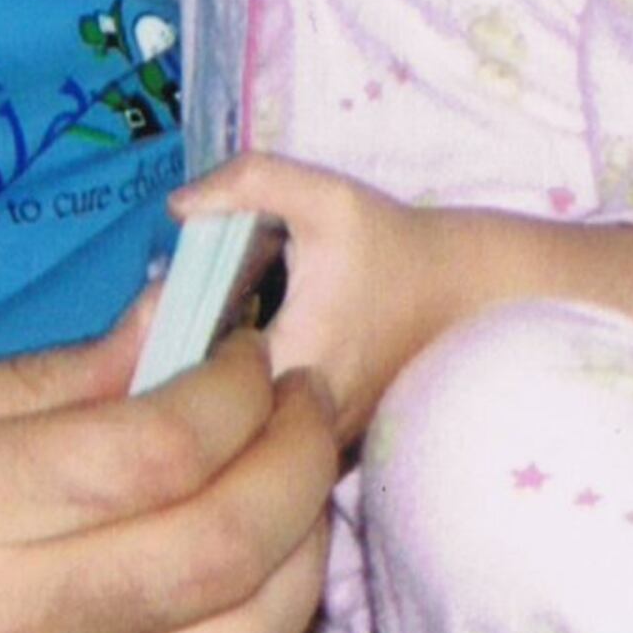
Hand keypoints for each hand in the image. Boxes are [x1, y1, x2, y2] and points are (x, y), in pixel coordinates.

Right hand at [0, 303, 336, 632]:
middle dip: (300, 458)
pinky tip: (240, 596)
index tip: (253, 352)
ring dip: (301, 563)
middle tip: (307, 406)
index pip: (157, 448)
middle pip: (222, 546)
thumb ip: (37, 380)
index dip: (239, 388)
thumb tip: (174, 323)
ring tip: (293, 498)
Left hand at [173, 153, 632, 440]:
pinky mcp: (323, 451)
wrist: (473, 293)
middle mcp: (295, 428)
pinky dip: (235, 403)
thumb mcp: (328, 195)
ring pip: (227, 431)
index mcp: (288, 369)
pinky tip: (233, 360)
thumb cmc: (398, 246)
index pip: (186, 376)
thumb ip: (249, 181)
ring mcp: (311, 449)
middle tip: (168, 310)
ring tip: (197, 331)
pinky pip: (256, 436)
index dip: (159, 334)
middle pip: (198, 411)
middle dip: (170, 362)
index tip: (159, 292)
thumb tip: (177, 205)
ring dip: (202, 387)